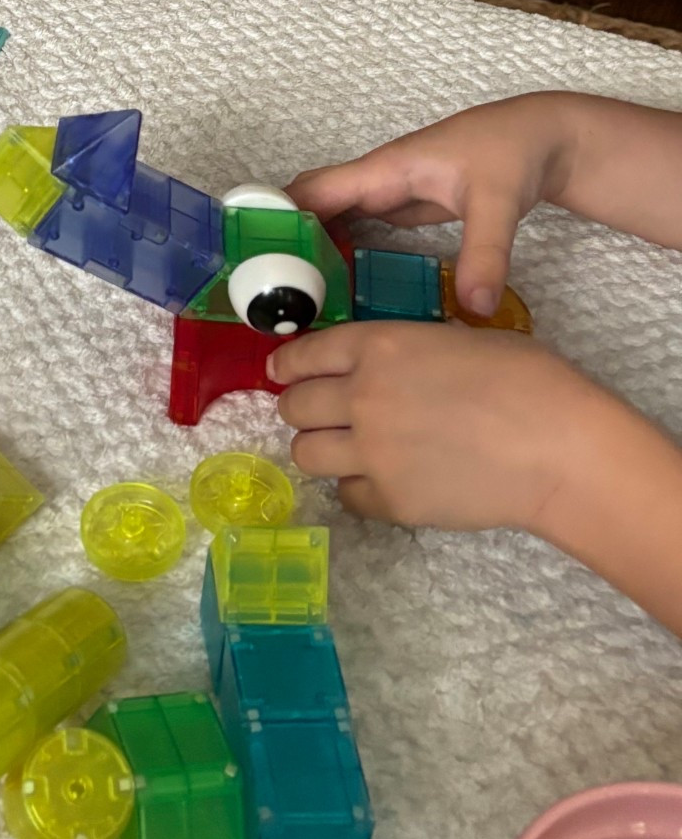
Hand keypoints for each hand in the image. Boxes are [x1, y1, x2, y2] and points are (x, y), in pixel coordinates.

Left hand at [270, 318, 612, 533]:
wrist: (558, 447)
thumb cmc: (525, 379)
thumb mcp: (456, 337)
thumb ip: (407, 350)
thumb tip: (390, 363)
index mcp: (376, 347)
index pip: (303, 355)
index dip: (287, 365)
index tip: (280, 373)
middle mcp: (360, 397)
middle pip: (293, 407)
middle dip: (301, 409)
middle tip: (320, 414)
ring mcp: (371, 453)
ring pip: (307, 454)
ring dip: (321, 449)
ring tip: (345, 450)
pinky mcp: (391, 501)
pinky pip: (347, 496)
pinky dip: (358, 489)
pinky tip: (383, 481)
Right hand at [286, 96, 573, 317]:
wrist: (544, 140)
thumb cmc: (513, 154)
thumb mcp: (499, 203)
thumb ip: (485, 254)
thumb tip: (473, 309)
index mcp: (384, 170)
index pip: (314, 191)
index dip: (278, 216)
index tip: (251, 254)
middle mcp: (377, 181)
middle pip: (312, 206)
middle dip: (283, 240)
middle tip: (261, 292)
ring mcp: (389, 195)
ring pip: (331, 219)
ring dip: (308, 249)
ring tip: (285, 299)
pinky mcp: (404, 209)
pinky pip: (355, 230)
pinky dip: (338, 254)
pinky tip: (334, 289)